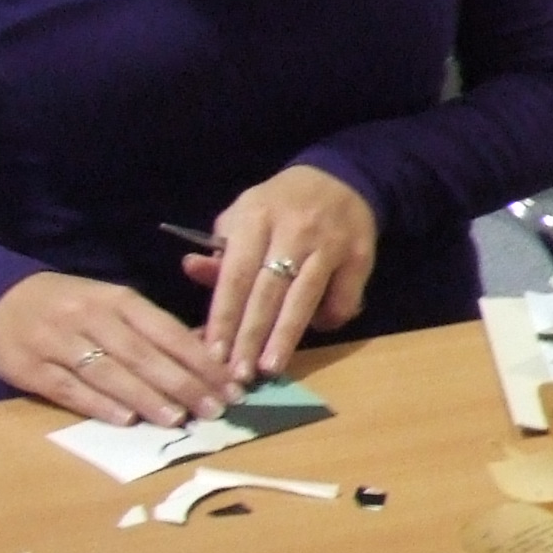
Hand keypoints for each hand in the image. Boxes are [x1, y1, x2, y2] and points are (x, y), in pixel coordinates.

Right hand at [0, 271, 235, 425]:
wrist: (1, 298)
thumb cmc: (74, 306)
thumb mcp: (114, 304)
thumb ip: (154, 329)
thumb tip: (207, 356)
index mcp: (118, 300)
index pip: (167, 331)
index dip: (201, 360)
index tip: (231, 385)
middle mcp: (90, 317)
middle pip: (142, 353)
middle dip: (183, 382)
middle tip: (215, 409)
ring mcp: (58, 341)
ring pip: (109, 371)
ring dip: (146, 396)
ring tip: (178, 419)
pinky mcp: (30, 366)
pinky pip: (69, 387)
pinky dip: (98, 404)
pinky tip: (125, 419)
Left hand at [187, 163, 377, 381]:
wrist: (342, 179)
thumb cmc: (280, 205)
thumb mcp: (244, 216)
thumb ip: (221, 250)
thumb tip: (192, 271)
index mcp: (256, 217)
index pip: (235, 275)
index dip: (224, 316)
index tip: (213, 352)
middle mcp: (293, 230)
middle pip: (267, 292)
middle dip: (251, 336)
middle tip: (238, 373)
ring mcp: (330, 244)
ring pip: (304, 299)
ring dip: (285, 337)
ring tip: (269, 368)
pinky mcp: (360, 256)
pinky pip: (342, 298)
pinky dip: (327, 319)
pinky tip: (315, 329)